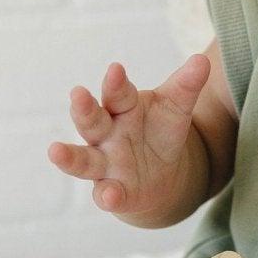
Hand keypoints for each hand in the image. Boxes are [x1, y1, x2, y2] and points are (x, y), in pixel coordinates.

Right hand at [46, 55, 209, 216]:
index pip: (117, 93)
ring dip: (69, 157)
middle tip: (77, 94)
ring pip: (83, 160)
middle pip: (91, 121)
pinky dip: (107, 196)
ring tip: (55, 150)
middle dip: (84, 109)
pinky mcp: (114, 192)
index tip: (116, 69)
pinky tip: (109, 196)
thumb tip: (203, 60)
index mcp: (122, 108)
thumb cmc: (160, 131)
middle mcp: (107, 135)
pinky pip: (106, 194)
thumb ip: (186, 85)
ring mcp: (105, 164)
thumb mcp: (176, 107)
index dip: (116, 82)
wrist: (162, 174)